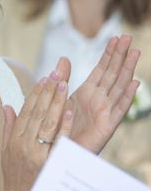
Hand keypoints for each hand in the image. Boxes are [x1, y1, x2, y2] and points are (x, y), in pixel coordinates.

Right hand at [0, 62, 72, 190]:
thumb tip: (7, 105)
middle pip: (37, 113)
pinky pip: (58, 142)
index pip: (26, 111)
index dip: (36, 93)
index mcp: (14, 140)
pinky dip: (64, 126)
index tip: (44, 78)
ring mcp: (36, 154)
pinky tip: (69, 111)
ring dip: (56, 103)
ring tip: (64, 85)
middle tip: (57, 74)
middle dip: (48, 92)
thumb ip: (8, 127)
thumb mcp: (6, 151)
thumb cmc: (14, 176)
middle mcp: (24, 145)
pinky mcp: (49, 164)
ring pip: (47, 123)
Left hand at [64, 35, 139, 153]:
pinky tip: (134, 83)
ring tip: (134, 52)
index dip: (109, 54)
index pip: (101, 69)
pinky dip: (127, 96)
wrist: (56, 153)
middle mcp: (98, 100)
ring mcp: (104, 112)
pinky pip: (118, 109)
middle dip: (120, 55)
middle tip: (127, 36)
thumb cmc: (58, 128)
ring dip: (127, 69)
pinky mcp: (106, 126)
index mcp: (87, 93)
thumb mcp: (58, 99)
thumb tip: (64, 58)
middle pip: (112, 74)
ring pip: (118, 86)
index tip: (115, 37)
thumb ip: (63, 79)